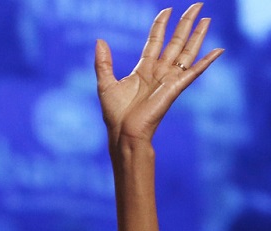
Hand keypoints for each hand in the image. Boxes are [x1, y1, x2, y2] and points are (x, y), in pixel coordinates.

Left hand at [96, 2, 222, 144]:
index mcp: (144, 68)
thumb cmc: (115, 113)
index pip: (155, 40)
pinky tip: (218, 50)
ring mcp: (169, 78)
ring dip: (197, 35)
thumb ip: (103, 62)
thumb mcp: (105, 83)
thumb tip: (99, 40)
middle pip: (176, 41)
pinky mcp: (176, 88)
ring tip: (206, 19)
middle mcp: (159, 71)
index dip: (161, 25)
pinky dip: (206, 61)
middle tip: (197, 5)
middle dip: (185, 23)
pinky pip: (194, 71)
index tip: (167, 10)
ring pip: (187, 51)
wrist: (124, 132)